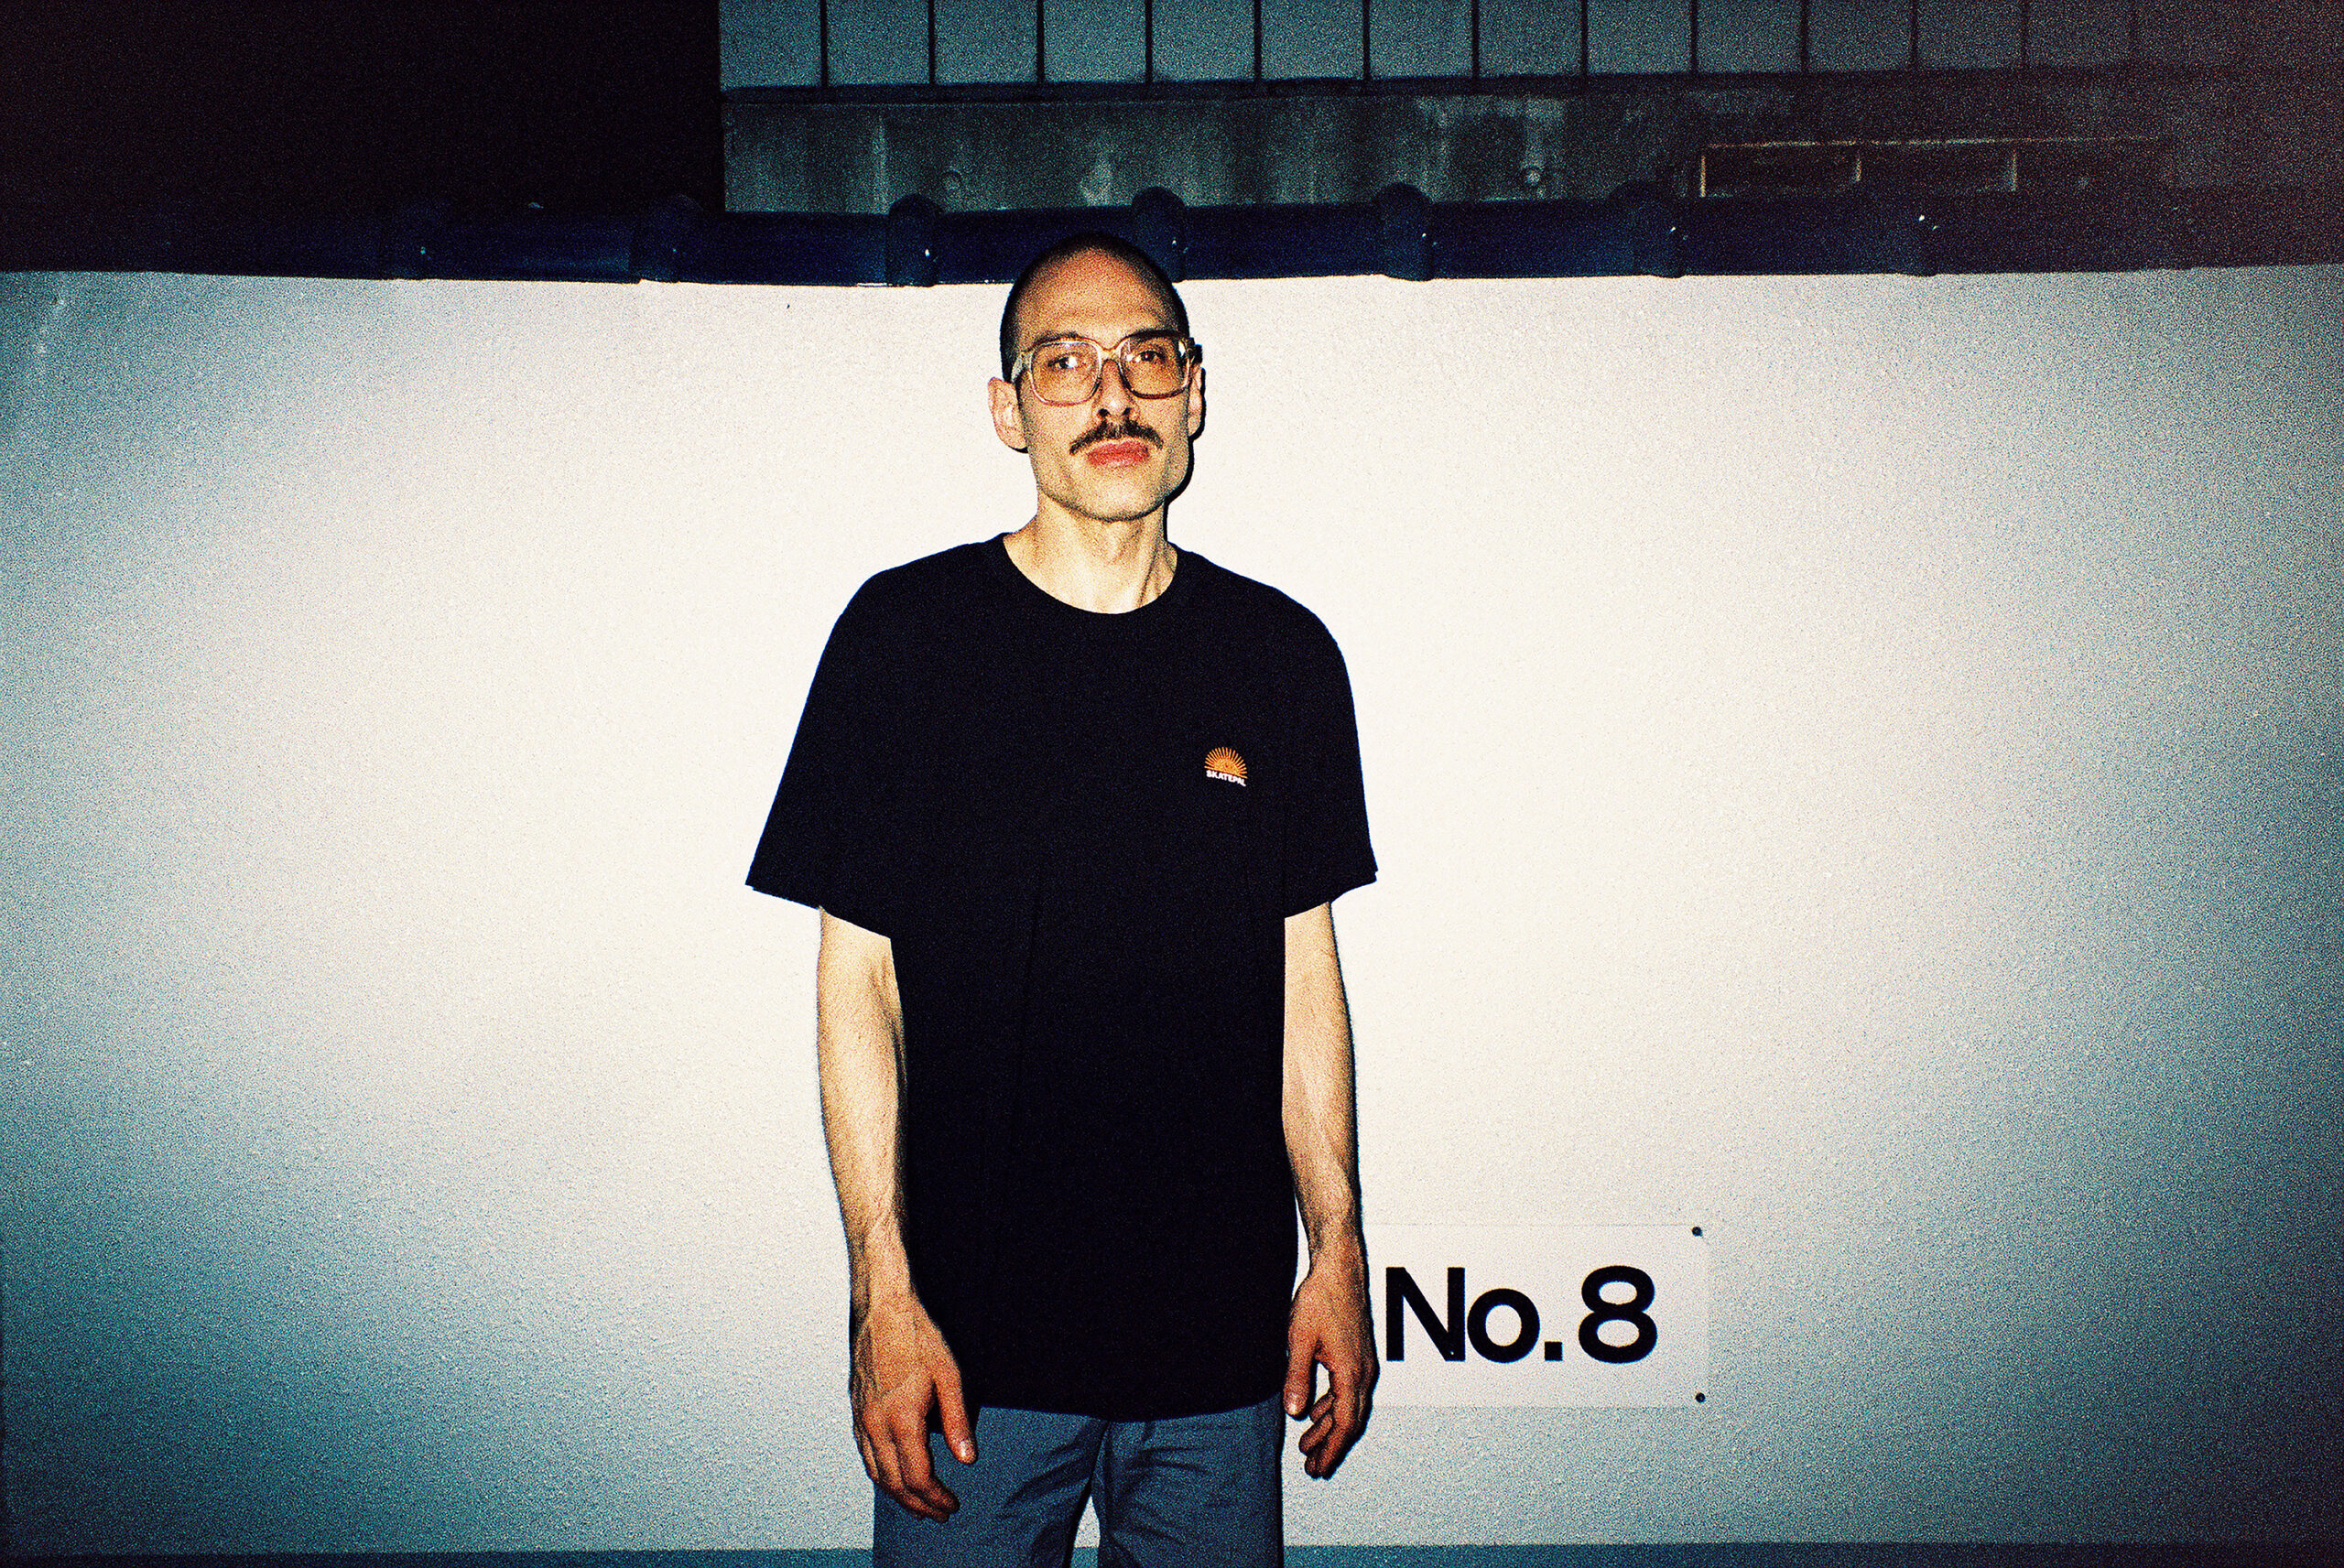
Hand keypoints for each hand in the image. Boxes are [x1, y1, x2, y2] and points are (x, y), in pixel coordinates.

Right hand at [850, 1291, 975, 1520]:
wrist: (881, 1308)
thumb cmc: (916, 1335)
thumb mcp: (949, 1375)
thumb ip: (958, 1421)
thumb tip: (967, 1457)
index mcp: (901, 1418)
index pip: (918, 1475)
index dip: (936, 1497)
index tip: (951, 1504)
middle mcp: (876, 1424)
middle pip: (894, 1482)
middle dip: (917, 1504)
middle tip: (937, 1514)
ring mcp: (861, 1418)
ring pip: (875, 1471)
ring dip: (896, 1494)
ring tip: (916, 1506)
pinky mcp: (855, 1410)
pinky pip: (864, 1454)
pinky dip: (879, 1474)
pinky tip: (890, 1475)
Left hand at [1284, 1251, 1376, 1478]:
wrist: (1340, 1269)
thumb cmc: (1321, 1299)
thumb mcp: (1300, 1340)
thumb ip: (1297, 1378)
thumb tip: (1294, 1412)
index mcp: (1351, 1374)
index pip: (1343, 1424)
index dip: (1330, 1449)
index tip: (1319, 1468)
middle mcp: (1363, 1372)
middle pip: (1349, 1421)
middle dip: (1330, 1446)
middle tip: (1313, 1467)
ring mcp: (1363, 1363)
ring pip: (1348, 1407)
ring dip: (1329, 1428)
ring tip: (1309, 1445)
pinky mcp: (1357, 1355)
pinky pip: (1347, 1391)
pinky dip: (1332, 1407)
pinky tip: (1317, 1411)